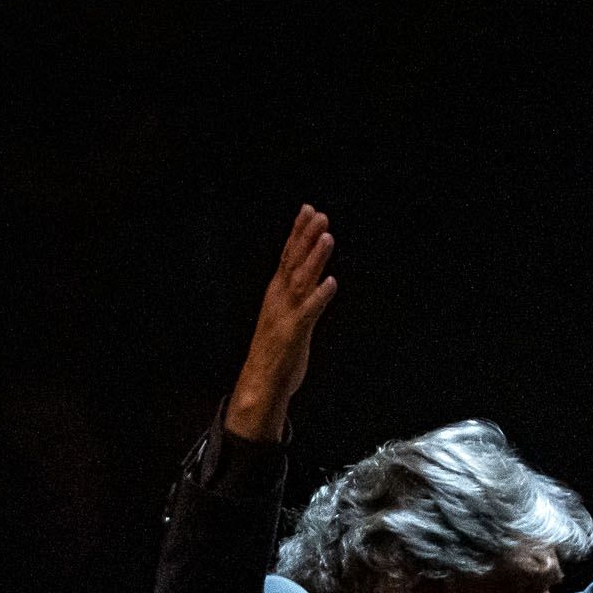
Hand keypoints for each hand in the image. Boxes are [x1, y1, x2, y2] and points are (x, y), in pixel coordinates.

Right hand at [225, 204, 337, 443]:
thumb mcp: (286, 317)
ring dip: (315, 258)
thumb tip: (307, 280)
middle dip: (306, 236)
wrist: (260, 383)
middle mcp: (279, 298)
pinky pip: (309, 311)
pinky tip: (332, 282)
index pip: (288, 255)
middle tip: (319, 214)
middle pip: (293, 261)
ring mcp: (286, 314)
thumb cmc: (275, 351)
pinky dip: (320, 296)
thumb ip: (296, 298)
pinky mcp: (294, 333)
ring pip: (301, 280)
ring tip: (327, 237)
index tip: (308, 210)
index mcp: (277, 293)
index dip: (298, 232)